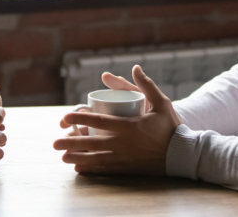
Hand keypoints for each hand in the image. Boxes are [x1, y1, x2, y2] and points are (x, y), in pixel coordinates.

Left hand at [53, 65, 180, 174]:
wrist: (183, 154)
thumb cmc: (171, 127)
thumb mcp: (162, 102)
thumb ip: (146, 85)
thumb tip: (135, 67)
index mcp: (128, 126)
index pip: (98, 121)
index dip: (79, 118)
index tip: (64, 118)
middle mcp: (123, 143)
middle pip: (91, 142)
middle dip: (71, 142)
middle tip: (55, 142)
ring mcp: (124, 158)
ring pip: (95, 158)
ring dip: (77, 157)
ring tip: (62, 157)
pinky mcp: (127, 168)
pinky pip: (105, 169)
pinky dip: (90, 169)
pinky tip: (79, 168)